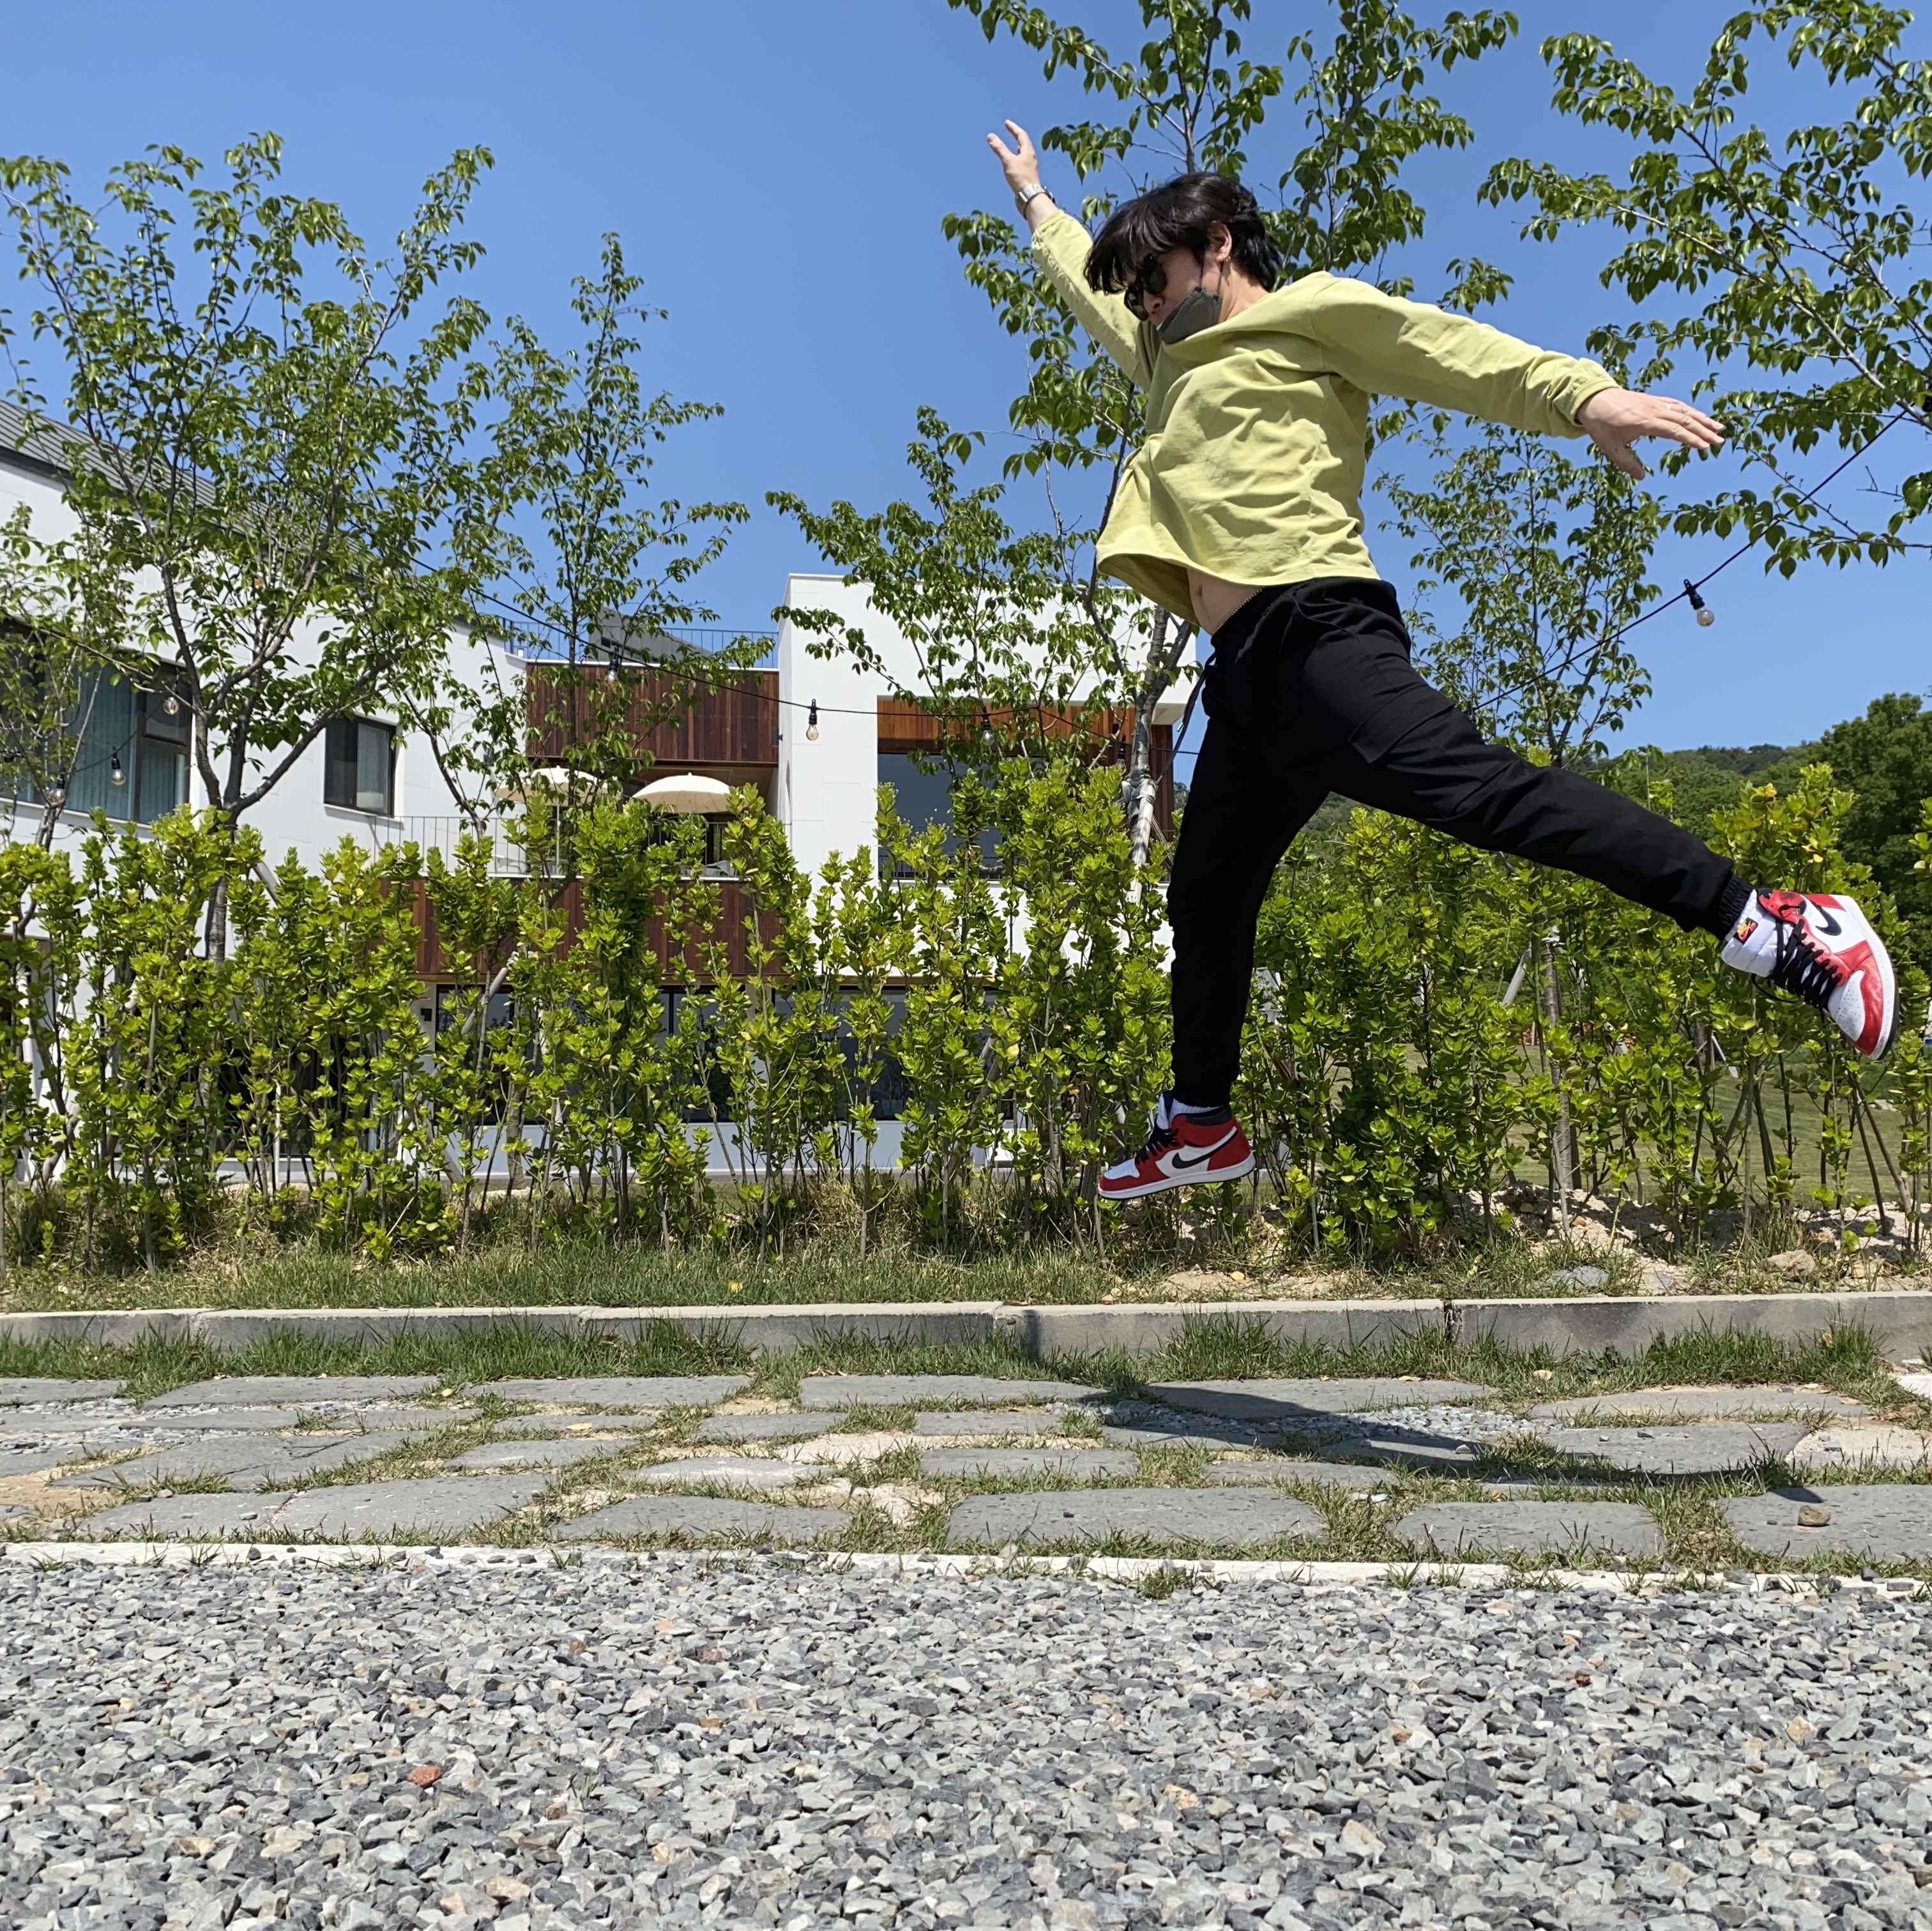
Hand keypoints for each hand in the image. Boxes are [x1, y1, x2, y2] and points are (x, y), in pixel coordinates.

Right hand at [987, 119, 1041, 202]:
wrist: (1030, 197)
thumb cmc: (1021, 178)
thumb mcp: (1008, 161)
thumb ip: (999, 148)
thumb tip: (991, 136)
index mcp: (1028, 151)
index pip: (1021, 135)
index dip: (1013, 128)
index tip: (1007, 123)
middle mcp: (1031, 157)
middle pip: (1024, 143)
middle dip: (1017, 135)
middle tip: (1011, 130)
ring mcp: (1030, 167)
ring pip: (1025, 153)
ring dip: (1019, 147)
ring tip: (1015, 144)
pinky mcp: (1028, 175)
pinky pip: (1023, 162)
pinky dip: (1018, 158)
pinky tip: (1016, 163)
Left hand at [1575, 387, 1725, 478]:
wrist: (1593, 399)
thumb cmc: (1601, 426)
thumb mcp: (1610, 448)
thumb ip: (1627, 464)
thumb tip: (1642, 478)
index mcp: (1645, 423)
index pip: (1675, 431)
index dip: (1691, 439)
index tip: (1705, 447)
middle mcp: (1654, 410)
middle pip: (1685, 420)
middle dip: (1704, 431)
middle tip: (1720, 441)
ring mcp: (1655, 403)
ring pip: (1684, 410)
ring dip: (1702, 419)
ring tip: (1718, 428)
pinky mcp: (1654, 400)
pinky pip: (1677, 404)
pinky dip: (1691, 410)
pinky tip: (1700, 417)